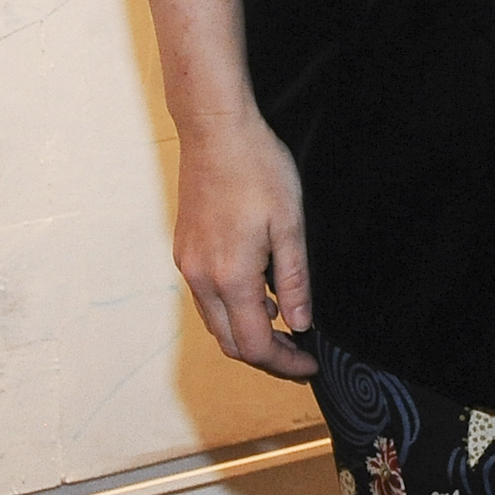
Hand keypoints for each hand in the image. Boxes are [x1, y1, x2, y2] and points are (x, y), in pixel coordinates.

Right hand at [172, 110, 316, 377]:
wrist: (215, 131)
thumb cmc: (258, 169)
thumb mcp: (290, 224)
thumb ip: (294, 280)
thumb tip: (301, 323)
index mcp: (231, 278)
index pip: (255, 346)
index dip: (285, 363)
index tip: (311, 363)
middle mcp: (201, 279)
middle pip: (230, 342)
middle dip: (267, 354)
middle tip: (300, 350)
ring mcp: (187, 265)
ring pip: (215, 322)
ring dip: (247, 331)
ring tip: (282, 316)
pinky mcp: (183, 250)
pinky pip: (205, 297)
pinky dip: (231, 308)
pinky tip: (256, 289)